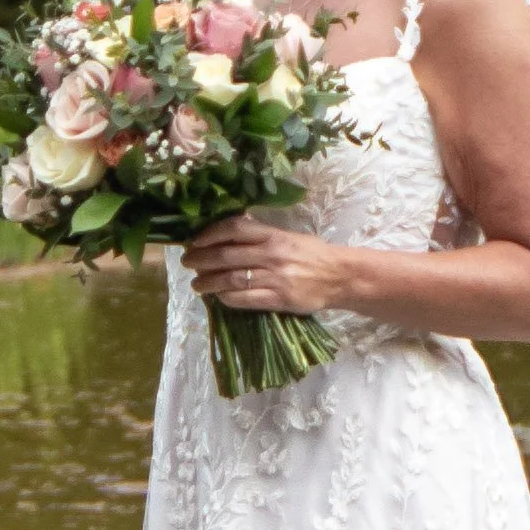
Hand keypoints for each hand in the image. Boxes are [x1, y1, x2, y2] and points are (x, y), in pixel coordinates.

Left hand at [182, 214, 345, 311]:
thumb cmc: (312, 254)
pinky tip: (219, 297)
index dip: (210, 234)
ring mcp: (275, 278)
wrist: (340, 277)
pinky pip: (245, 299)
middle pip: (226, 255)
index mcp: (274, 235)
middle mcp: (272, 254)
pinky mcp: (279, 299)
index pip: (235, 229)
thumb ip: (261, 235)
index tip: (195, 241)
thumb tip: (228, 232)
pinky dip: (227, 298)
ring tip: (197, 285)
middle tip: (188, 263)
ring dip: (208, 282)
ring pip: (231, 279)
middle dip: (201, 260)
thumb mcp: (288, 236)